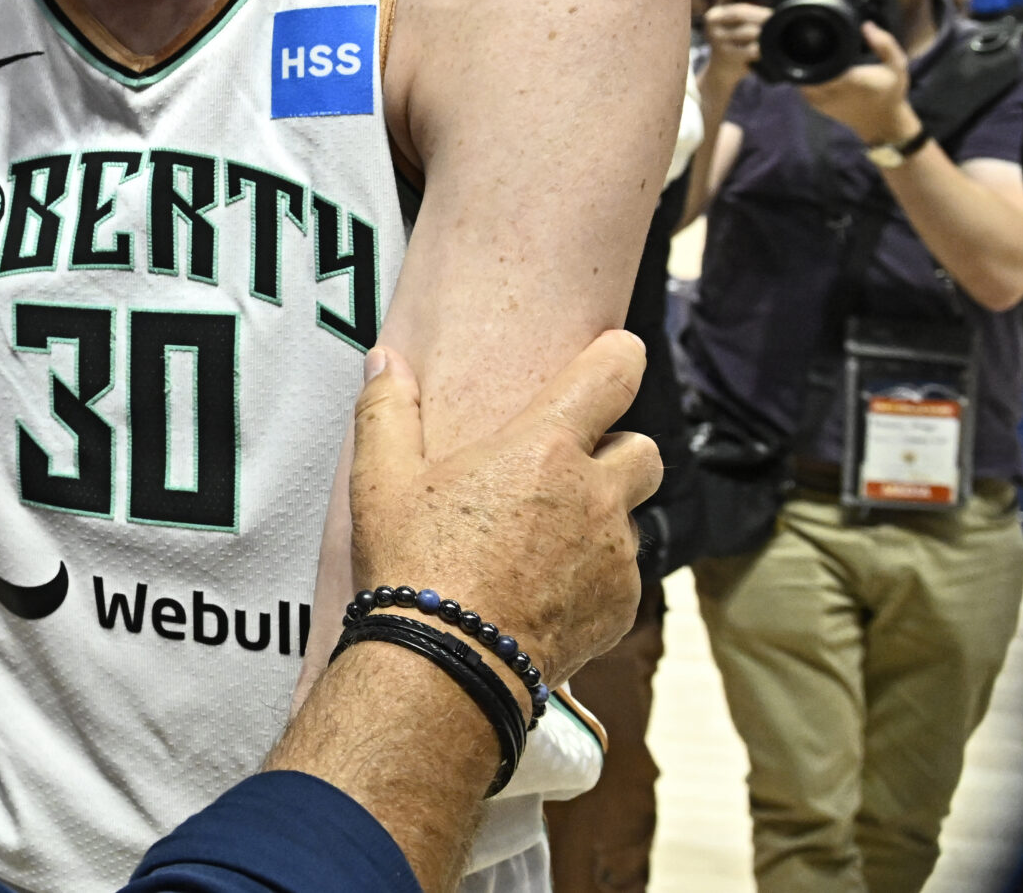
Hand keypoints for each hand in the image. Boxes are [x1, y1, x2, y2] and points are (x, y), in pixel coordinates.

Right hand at [349, 334, 659, 687]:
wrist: (444, 668)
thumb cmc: (411, 564)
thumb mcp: (379, 480)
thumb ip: (386, 408)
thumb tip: (384, 360)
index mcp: (544, 447)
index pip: (617, 372)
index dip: (619, 355)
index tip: (610, 354)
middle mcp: (594, 494)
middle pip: (644, 449)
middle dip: (615, 449)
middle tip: (563, 468)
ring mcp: (614, 555)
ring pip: (632, 516)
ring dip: (602, 516)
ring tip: (543, 538)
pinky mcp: (620, 607)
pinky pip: (623, 575)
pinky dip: (594, 574)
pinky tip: (542, 588)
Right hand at [700, 0, 769, 87]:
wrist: (722, 68)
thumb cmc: (739, 37)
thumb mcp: (739, 18)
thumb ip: (754, 2)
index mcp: (721, 2)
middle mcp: (715, 17)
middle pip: (740, 11)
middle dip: (762, 15)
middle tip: (779, 17)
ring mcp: (717, 36)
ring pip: (747, 31)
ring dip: (765, 33)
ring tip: (776, 34)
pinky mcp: (723, 53)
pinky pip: (749, 50)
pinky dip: (761, 49)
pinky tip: (765, 50)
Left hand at [797, 23, 918, 147]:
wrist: (883, 123)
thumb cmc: (891, 92)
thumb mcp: (897, 66)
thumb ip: (885, 44)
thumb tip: (865, 25)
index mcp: (848, 79)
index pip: (820, 59)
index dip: (814, 44)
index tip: (817, 33)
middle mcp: (829, 91)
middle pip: (804, 65)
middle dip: (805, 50)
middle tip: (811, 37)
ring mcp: (819, 100)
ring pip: (800, 75)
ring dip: (803, 63)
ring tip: (811, 48)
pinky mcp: (815, 105)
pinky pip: (802, 85)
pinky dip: (805, 74)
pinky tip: (813, 64)